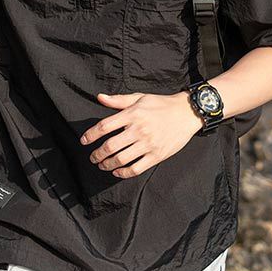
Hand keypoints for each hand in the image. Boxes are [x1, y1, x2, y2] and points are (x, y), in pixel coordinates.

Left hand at [79, 90, 202, 177]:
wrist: (187, 113)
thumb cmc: (161, 104)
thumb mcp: (139, 98)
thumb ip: (118, 100)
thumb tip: (99, 97)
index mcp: (132, 114)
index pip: (104, 126)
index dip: (90, 135)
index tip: (84, 141)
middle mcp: (139, 129)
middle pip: (110, 146)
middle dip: (97, 154)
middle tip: (93, 157)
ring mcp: (148, 144)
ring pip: (121, 159)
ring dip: (108, 165)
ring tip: (103, 165)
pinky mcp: (157, 155)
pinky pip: (137, 168)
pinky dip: (124, 173)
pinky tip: (118, 172)